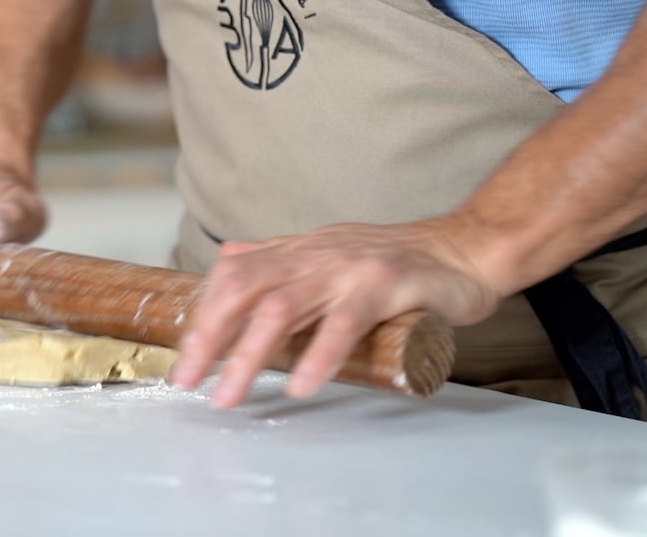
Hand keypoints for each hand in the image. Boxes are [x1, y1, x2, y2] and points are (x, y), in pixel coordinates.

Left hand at [168, 217, 500, 406]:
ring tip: (228, 395)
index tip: (182, 358)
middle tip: (187, 381)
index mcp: (296, 251)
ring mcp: (348, 269)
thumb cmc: (393, 263)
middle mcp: (314, 255)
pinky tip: (301, 387)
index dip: (201, 314)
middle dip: (208, 337)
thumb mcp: (326, 255)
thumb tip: (227, 260)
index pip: (231, 276)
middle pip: (243, 291)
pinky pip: (344, 323)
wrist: (464, 251)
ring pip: (282, 308)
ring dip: (248, 356)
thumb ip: (278, 261)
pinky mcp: (386, 286)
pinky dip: (318, 356)